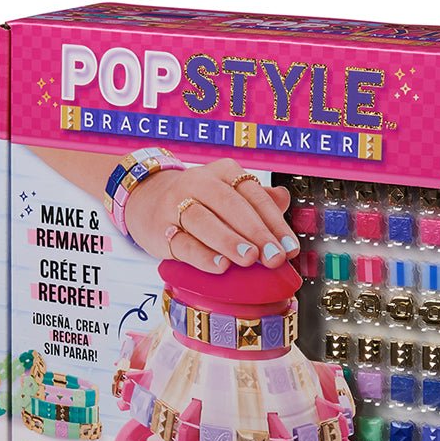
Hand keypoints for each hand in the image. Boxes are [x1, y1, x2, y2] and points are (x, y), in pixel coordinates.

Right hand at [124, 157, 298, 271]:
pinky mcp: (161, 230)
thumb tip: (283, 198)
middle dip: (256, 233)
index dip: (274, 222)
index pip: (253, 195)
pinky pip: (182, 243)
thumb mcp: (232, 195)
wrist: (150, 202)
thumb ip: (259, 200)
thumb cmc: (203, 204)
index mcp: (223, 173)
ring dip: (229, 241)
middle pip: (230, 205)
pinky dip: (202, 256)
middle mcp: (199, 184)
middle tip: (274, 257)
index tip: (289, 248)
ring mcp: (176, 206)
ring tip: (249, 259)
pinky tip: (220, 267)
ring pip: (203, 221)